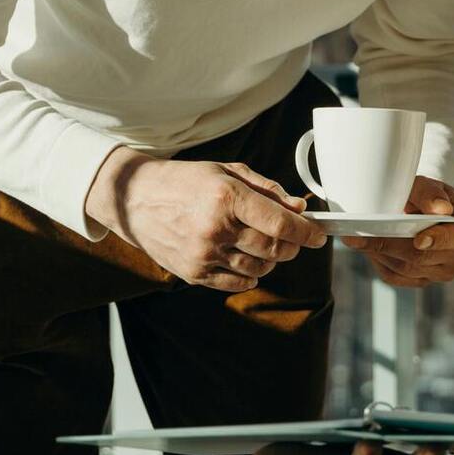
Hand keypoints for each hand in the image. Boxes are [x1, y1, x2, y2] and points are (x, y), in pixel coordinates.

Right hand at [84, 147, 326, 291]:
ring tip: (262, 244)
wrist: (136, 199)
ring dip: (271, 260)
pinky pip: (237, 282)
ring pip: (259, 268)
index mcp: (226, 196)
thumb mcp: (227, 172)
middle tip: (292, 238)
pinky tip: (244, 258)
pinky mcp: (193, 273)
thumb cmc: (186, 181)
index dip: (306, 232)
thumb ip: (267, 190)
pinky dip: (250, 274)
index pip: (279, 223)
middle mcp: (216, 228)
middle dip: (291, 245)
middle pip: (273, 248)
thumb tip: (300, 208)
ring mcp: (203, 254)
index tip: (318, 235)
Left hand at [343, 177, 453, 287]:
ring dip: (379, 252)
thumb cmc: (425, 195)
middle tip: (360, 234)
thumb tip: (440, 208)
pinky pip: (395, 276)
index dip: (438, 240)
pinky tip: (366, 247)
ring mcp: (440, 272)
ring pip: (404, 268)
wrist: (420, 209)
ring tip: (356, 236)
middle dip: (390, 244)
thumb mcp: (427, 185)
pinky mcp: (420, 280)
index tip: (419, 240)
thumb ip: (431, 193)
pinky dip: (378, 261)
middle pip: (422, 257)